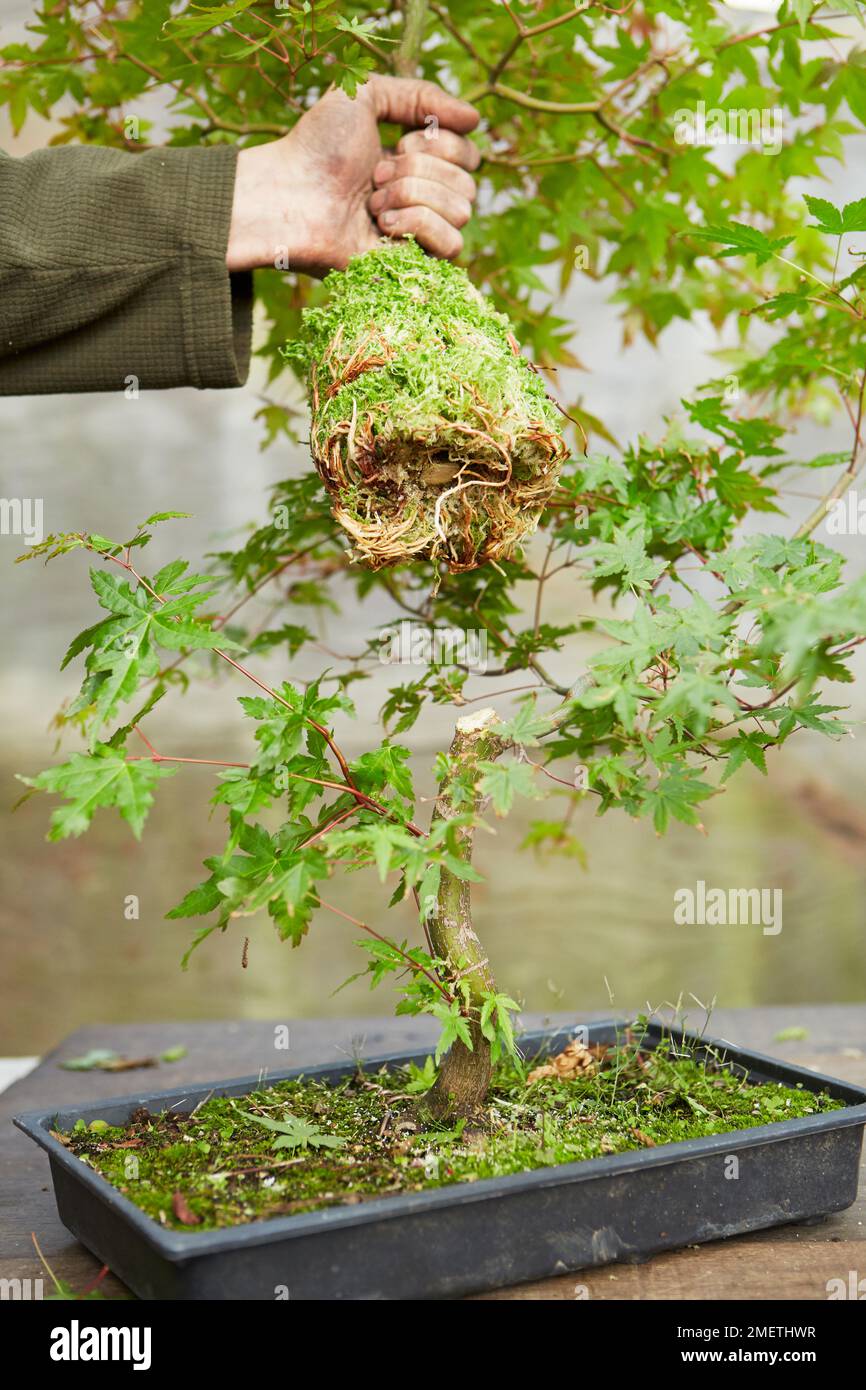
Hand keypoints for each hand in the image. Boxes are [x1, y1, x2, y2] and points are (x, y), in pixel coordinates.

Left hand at [226, 75, 479, 276]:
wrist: (288, 195)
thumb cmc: (316, 148)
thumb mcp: (366, 95)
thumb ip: (421, 94)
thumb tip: (476, 119)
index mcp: (416, 164)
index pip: (468, 154)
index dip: (442, 143)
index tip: (397, 140)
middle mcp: (421, 200)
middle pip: (468, 182)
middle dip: (420, 169)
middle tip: (374, 175)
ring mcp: (418, 235)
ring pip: (462, 209)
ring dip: (412, 195)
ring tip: (371, 202)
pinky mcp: (412, 267)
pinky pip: (452, 244)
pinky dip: (419, 225)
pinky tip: (383, 226)